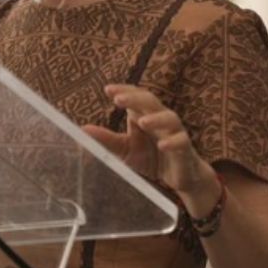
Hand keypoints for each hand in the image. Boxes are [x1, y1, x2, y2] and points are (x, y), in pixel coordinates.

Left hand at [82, 84, 222, 215]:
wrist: (179, 177)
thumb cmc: (151, 158)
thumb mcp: (125, 149)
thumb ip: (106, 139)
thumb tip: (82, 129)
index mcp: (145, 114)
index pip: (135, 96)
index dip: (124, 90)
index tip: (108, 89)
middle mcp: (161, 118)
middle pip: (150, 101)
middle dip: (135, 98)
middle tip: (118, 98)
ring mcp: (175, 132)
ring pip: (169, 118)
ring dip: (155, 119)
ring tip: (141, 122)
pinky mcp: (185, 148)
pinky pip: (181, 141)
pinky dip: (172, 142)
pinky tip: (162, 145)